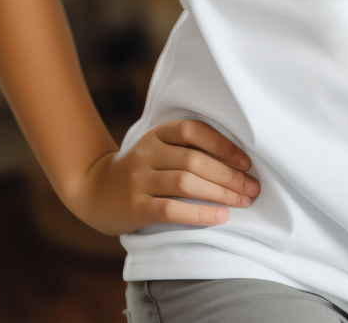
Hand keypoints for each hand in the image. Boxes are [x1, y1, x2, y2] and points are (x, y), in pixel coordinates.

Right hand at [69, 120, 260, 235]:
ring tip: (242, 202)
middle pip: (194, 160)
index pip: (193, 130)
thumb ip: (188, 149)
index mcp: (157, 135)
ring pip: (185, 183)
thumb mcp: (159, 150)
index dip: (223, 145)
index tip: (246, 162)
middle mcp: (147, 154)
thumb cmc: (142, 171)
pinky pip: (171, 209)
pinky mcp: (134, 207)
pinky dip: (199, 213)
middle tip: (252, 188)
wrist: (94, 190)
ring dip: (220, 193)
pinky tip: (220, 217)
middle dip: (229, 175)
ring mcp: (138, 180)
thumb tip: (239, 163)